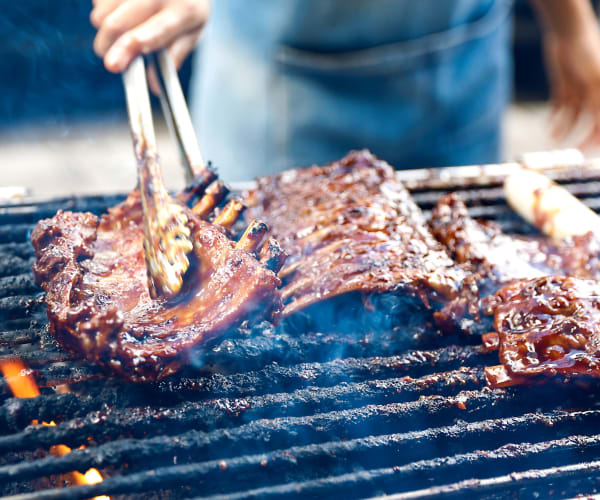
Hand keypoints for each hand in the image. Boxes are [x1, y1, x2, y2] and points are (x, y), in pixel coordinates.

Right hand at [91, 0, 209, 72]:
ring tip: (122, 27)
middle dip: (107, 48)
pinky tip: (120, 8)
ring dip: (104, 28)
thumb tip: (154, 87)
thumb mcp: (192, 31)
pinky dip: (102, 9)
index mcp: (185, 11)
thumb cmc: (187, 6)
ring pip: (100, 13)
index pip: (155, 33)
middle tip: (112, 61)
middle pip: (115, 25)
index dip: (130, 48)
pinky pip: (97, 0)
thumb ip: (173, 57)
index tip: (113, 65)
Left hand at [543, 22, 599, 148]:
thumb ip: (598, 106)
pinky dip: (555, 117)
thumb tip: (599, 127)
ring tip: (553, 136)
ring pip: (573, 115)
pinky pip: (560, 106)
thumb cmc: (588, 55)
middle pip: (589, 120)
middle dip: (579, 135)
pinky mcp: (565, 85)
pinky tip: (548, 126)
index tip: (586, 150)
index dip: (597, 136)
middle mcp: (595, 93)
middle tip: (567, 149)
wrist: (568, 34)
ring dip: (564, 127)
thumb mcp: (594, 83)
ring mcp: (580, 90)